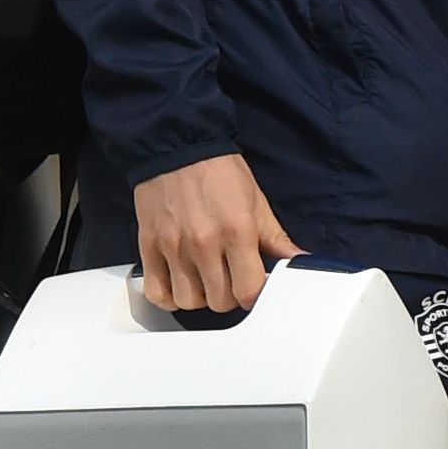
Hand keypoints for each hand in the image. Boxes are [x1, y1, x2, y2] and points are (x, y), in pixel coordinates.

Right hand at [134, 152, 297, 315]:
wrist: (177, 146)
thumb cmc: (218, 172)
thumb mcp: (257, 203)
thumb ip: (277, 239)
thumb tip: (298, 262)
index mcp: (237, 231)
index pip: (249, 291)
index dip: (254, 294)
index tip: (253, 285)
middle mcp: (204, 242)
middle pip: (220, 302)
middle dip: (229, 295)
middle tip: (230, 279)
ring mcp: (174, 247)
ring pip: (189, 302)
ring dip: (200, 297)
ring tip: (205, 280)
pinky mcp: (149, 247)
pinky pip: (158, 293)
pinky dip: (169, 297)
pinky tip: (180, 284)